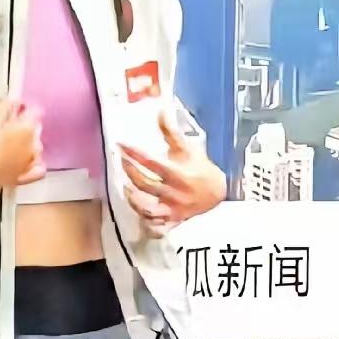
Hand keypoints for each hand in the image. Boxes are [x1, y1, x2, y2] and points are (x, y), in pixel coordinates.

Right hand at [0, 99, 43, 190]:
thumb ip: (4, 108)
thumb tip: (14, 101)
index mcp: (27, 130)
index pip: (36, 112)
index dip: (24, 109)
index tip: (13, 110)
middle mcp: (33, 147)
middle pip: (35, 131)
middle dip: (24, 126)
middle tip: (6, 126)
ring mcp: (29, 164)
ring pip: (36, 149)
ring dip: (28, 143)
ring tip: (10, 144)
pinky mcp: (22, 178)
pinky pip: (38, 170)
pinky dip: (35, 164)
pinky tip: (25, 161)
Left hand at [120, 112, 225, 235]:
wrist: (217, 192)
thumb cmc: (200, 168)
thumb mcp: (188, 148)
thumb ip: (172, 132)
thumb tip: (161, 111)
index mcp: (178, 174)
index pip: (151, 162)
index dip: (134, 153)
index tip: (121, 144)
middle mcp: (174, 193)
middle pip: (145, 184)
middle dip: (130, 171)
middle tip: (122, 160)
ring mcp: (172, 209)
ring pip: (148, 208)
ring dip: (133, 198)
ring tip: (125, 186)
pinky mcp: (172, 221)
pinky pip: (157, 227)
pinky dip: (145, 223)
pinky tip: (137, 212)